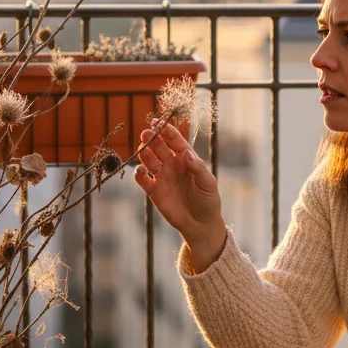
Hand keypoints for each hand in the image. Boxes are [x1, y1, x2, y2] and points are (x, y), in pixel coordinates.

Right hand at [133, 119, 223, 245]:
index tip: (157, 122)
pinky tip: (140, 170)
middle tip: (146, 134)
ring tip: (142, 150)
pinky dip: (139, 174)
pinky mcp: (154, 191)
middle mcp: (172, 165)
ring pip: (149, 161)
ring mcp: (162, 177)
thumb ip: (197, 167)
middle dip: (152, 139)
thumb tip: (186, 153)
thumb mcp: (208, 183)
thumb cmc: (208, 201)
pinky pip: (142, 179)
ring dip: (144, 154)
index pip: (175, 141)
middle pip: (159, 148)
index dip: (166, 131)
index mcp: (186, 159)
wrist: (200, 224)